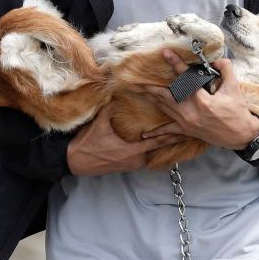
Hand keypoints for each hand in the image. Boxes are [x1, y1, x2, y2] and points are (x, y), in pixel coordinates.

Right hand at [67, 103, 188, 175]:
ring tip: (170, 134)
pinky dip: (148, 149)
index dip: (171, 135)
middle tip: (182, 130)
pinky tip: (150, 141)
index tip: (184, 130)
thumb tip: (116, 92)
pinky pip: (142, 157)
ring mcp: (131, 165)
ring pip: (150, 154)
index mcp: (132, 151)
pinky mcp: (126, 167)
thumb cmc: (87, 144)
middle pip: (157, 149)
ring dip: (158, 144)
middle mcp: (135, 160)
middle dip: (168, 139)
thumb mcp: (99, 124)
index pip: (157, 142)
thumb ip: (110, 108)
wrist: (74, 161)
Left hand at [140, 51, 258, 150]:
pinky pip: (169, 132)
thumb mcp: (234, 88)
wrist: (240, 135)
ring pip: (165, 109)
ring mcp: (187, 123)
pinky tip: (145, 135)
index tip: (165, 53)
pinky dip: (157, 133)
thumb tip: (217, 60)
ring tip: (140, 91)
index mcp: (202, 101)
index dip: (175, 64)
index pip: (185, 79)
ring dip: (153, 99)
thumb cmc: (238, 111)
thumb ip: (226, 69)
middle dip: (152, 87)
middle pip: (167, 96)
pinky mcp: (187, 131)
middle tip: (138, 79)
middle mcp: (191, 113)